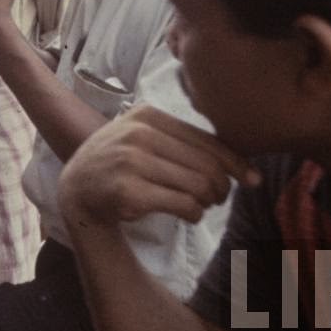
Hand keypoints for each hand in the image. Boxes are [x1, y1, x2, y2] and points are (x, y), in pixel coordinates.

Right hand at [58, 104, 260, 228]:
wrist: (77, 188)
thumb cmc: (122, 163)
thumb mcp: (144, 137)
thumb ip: (183, 141)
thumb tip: (244, 164)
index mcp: (147, 115)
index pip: (207, 140)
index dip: (236, 162)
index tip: (252, 179)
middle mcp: (138, 134)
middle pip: (207, 165)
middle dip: (222, 186)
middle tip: (218, 198)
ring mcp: (130, 162)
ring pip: (199, 186)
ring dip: (207, 202)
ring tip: (199, 205)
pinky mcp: (128, 192)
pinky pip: (185, 206)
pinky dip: (194, 214)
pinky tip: (187, 214)